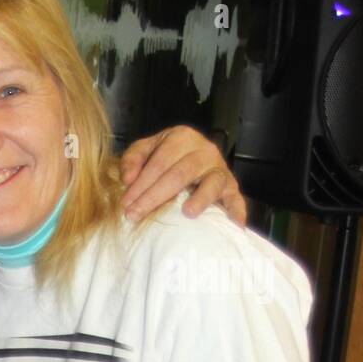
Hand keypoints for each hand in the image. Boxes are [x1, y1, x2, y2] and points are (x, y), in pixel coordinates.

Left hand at [121, 126, 246, 226]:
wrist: (191, 154)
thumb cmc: (164, 155)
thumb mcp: (146, 149)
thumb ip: (132, 159)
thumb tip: (127, 179)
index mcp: (182, 137)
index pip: (160, 162)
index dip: (141, 184)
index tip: (126, 203)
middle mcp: (204, 150)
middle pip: (180, 174)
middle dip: (155, 197)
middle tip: (136, 215)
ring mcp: (219, 168)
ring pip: (211, 183)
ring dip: (200, 199)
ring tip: (188, 213)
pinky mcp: (231, 186)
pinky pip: (236, 198)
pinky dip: (237, 210)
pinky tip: (234, 224)